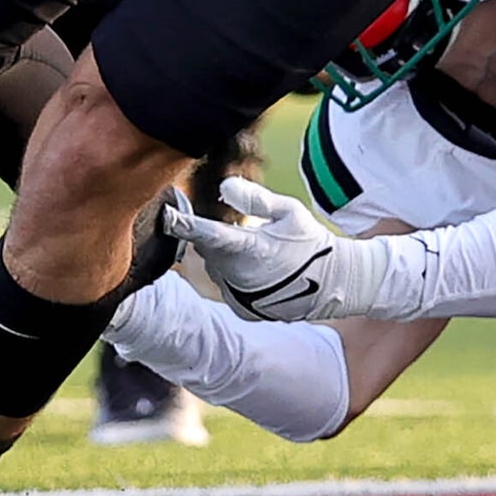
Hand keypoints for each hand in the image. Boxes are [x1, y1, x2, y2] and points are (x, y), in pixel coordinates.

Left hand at [164, 177, 389, 321]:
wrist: (331, 284)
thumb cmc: (309, 242)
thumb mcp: (289, 211)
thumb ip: (255, 199)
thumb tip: (222, 186)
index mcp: (252, 248)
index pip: (210, 234)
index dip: (185, 225)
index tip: (165, 216)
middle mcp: (240, 276)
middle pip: (209, 249)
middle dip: (217, 237)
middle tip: (247, 230)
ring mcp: (239, 296)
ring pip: (216, 268)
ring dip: (226, 257)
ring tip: (261, 255)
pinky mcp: (241, 309)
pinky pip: (226, 285)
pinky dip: (235, 276)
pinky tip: (261, 273)